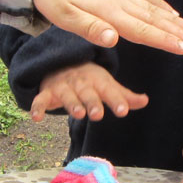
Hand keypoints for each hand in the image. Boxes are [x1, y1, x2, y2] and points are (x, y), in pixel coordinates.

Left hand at [29, 0, 182, 54]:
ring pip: (154, 9)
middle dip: (177, 34)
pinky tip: (172, 12)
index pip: (142, 30)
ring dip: (175, 21)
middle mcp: (120, 1)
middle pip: (154, 20)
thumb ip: (89, 28)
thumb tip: (113, 39)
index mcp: (108, 12)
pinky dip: (162, 5)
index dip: (165, 41)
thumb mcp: (62, 16)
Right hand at [31, 62, 148, 121]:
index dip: (116, 101)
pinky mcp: (47, 93)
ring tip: (77, 114)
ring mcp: (63, 88)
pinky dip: (37, 108)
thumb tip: (145, 101)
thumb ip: (124, 96)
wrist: (61, 64)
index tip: (123, 110)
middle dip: (93, 103)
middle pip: (88, 94)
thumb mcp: (107, 85)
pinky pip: (41, 100)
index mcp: (98, 81)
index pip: (109, 91)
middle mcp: (81, 84)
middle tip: (98, 114)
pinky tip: (37, 118)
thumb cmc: (90, 79)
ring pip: (67, 96)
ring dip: (72, 104)